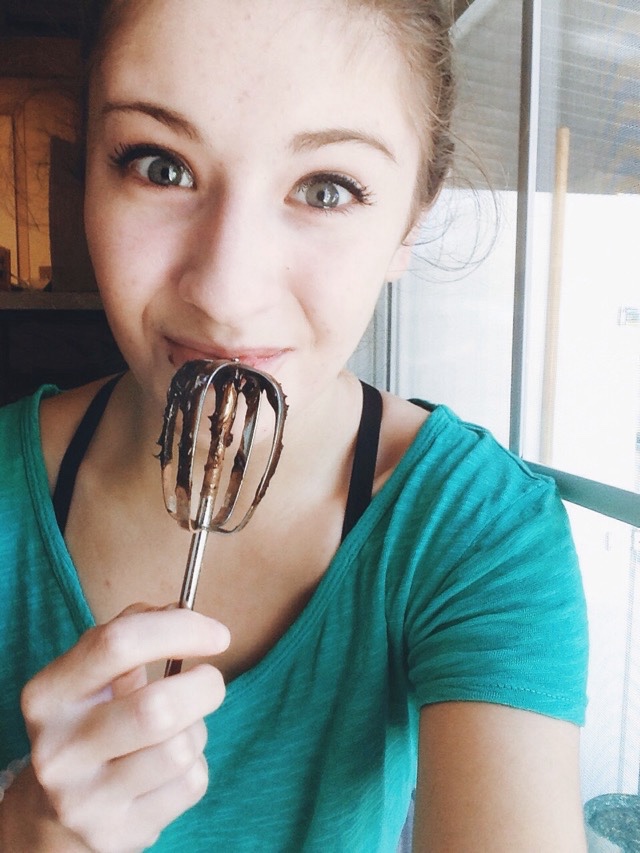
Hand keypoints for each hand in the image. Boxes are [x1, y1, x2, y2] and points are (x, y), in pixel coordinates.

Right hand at [6, 604, 229, 852]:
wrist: (56, 812)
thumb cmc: (92, 720)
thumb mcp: (95, 673)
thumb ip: (132, 630)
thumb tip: (181, 609)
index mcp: (49, 695)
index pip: (118, 644)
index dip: (180, 630)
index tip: (218, 634)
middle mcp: (58, 749)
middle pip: (158, 707)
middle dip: (204, 687)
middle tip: (210, 682)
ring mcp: (84, 798)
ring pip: (180, 749)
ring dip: (198, 730)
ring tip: (181, 730)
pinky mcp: (115, 834)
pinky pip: (189, 784)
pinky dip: (195, 767)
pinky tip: (170, 768)